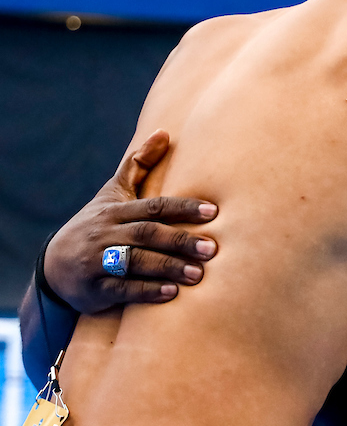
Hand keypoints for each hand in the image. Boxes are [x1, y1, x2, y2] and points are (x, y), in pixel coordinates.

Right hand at [44, 130, 217, 313]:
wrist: (54, 265)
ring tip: (198, 274)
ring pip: (135, 262)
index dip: (183, 208)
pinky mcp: (94, 288)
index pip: (153, 207)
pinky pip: (121, 289)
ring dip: (168, 268)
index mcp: (115, 210)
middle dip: (180, 241)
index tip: (213, 211)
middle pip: (146, 234)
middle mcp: (106, 234)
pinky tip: (172, 294)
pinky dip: (147, 292)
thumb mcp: (113, 194)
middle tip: (213, 249)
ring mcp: (97, 261)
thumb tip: (164, 131)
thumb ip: (139, 165)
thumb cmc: (98, 224)